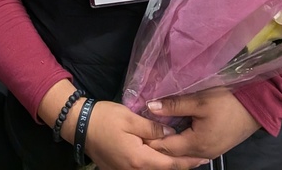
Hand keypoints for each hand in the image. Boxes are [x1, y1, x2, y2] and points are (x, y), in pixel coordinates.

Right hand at [82, 100, 207, 169]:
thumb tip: (171, 133)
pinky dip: (153, 164)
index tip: (203, 158)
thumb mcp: (130, 118)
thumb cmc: (104, 118)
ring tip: (182, 157)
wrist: (78, 124)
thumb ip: (153, 128)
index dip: (188, 161)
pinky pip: (140, 169)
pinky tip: (159, 156)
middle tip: (197, 157)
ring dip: (166, 164)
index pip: (170, 164)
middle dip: (180, 164)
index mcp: (139, 159)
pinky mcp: (117, 169)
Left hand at [143, 88, 260, 164]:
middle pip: (172, 153)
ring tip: (153, 132)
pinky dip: (179, 144)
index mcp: (196, 144)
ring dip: (168, 145)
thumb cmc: (228, 101)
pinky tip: (172, 134)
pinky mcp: (215, 147)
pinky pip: (191, 150)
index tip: (134, 131)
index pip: (165, 147)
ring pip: (182, 153)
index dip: (149, 139)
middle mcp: (202, 153)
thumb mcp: (199, 100)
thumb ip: (174, 105)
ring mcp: (209, 152)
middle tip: (140, 132)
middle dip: (156, 144)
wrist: (256, 106)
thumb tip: (150, 107)